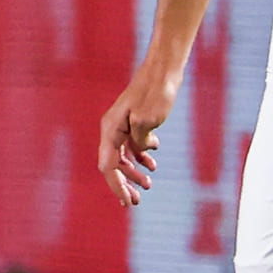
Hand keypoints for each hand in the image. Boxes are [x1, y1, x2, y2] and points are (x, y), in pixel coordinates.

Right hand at [98, 61, 180, 207]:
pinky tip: (152, 161)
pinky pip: (132, 145)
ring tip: (149, 184)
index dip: (117, 186)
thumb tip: (137, 152)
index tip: (128, 202)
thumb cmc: (156, 92)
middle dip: (124, 184)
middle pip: (113, 164)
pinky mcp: (134, 120)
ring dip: (134, 172)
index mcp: (111, 129)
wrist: (163, 69)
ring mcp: (123, 124)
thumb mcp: (147, 120)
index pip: (108, 166)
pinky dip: (141, 156)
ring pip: (123, 156)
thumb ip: (138, 140)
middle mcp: (112, 128)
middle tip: (137, 201)